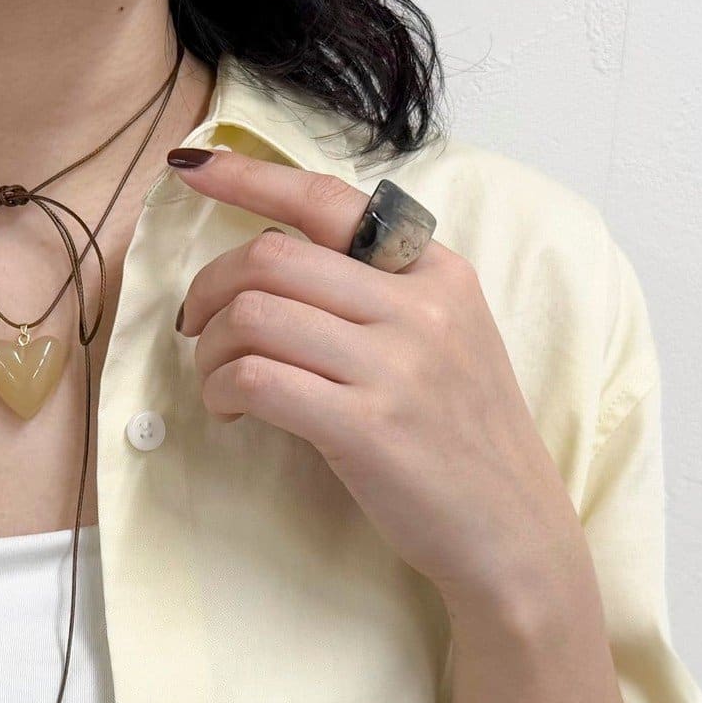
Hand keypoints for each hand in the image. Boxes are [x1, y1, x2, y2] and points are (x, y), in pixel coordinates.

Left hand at [170, 149, 586, 617]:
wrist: (511, 530)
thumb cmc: (461, 441)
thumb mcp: (446, 342)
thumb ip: (379, 296)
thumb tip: (277, 266)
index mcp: (437, 271)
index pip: (327, 199)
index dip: (247, 177)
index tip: (191, 172)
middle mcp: (419, 306)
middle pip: (271, 256)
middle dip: (209, 288)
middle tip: (195, 327)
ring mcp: (395, 366)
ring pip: (254, 316)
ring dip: (210, 350)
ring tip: (217, 382)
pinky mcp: (367, 427)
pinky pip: (258, 380)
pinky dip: (223, 390)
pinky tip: (231, 411)